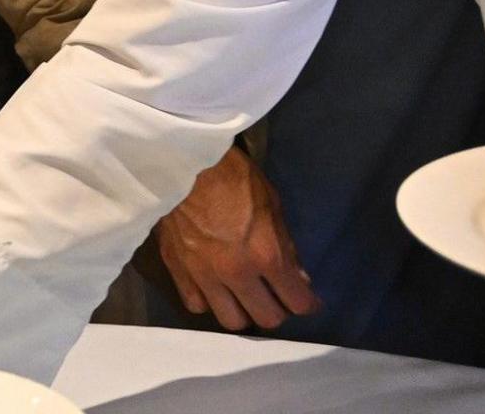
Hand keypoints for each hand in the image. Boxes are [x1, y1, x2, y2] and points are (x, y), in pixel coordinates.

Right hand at [154, 145, 319, 331]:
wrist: (182, 162)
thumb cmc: (234, 177)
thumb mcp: (272, 206)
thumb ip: (285, 246)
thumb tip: (297, 277)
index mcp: (266, 256)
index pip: (297, 302)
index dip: (307, 303)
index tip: (307, 299)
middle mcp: (236, 274)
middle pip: (266, 319)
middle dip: (278, 309)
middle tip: (276, 296)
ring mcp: (204, 276)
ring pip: (230, 321)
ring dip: (243, 311)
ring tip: (243, 296)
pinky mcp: (177, 270)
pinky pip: (197, 304)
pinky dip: (208, 301)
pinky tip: (212, 287)